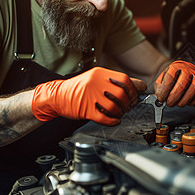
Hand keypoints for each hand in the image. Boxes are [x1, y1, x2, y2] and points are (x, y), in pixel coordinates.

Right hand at [31, 67, 146, 125]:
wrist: (57, 95)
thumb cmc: (78, 88)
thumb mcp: (95, 78)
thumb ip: (114, 81)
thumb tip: (137, 86)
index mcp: (99, 73)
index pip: (124, 79)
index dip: (133, 89)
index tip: (136, 95)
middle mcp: (95, 83)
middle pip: (121, 94)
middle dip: (128, 103)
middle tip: (128, 107)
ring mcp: (90, 97)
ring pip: (114, 107)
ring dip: (120, 113)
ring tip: (119, 114)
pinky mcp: (85, 110)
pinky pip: (104, 117)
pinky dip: (112, 121)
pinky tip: (115, 120)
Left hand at [154, 60, 194, 106]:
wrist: (180, 71)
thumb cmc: (170, 77)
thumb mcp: (161, 80)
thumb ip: (159, 89)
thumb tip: (160, 99)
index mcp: (175, 66)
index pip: (170, 77)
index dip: (165, 90)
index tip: (161, 98)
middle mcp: (187, 68)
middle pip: (182, 84)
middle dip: (174, 97)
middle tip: (169, 103)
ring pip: (194, 88)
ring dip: (185, 99)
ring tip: (178, 103)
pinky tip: (188, 102)